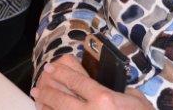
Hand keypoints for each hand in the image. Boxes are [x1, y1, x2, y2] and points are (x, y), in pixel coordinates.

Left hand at [31, 55, 149, 109]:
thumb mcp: (134, 98)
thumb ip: (115, 89)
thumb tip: (98, 83)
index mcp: (105, 99)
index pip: (76, 81)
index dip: (60, 72)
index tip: (50, 68)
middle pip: (61, 99)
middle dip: (47, 90)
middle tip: (38, 85)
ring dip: (46, 106)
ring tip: (38, 99)